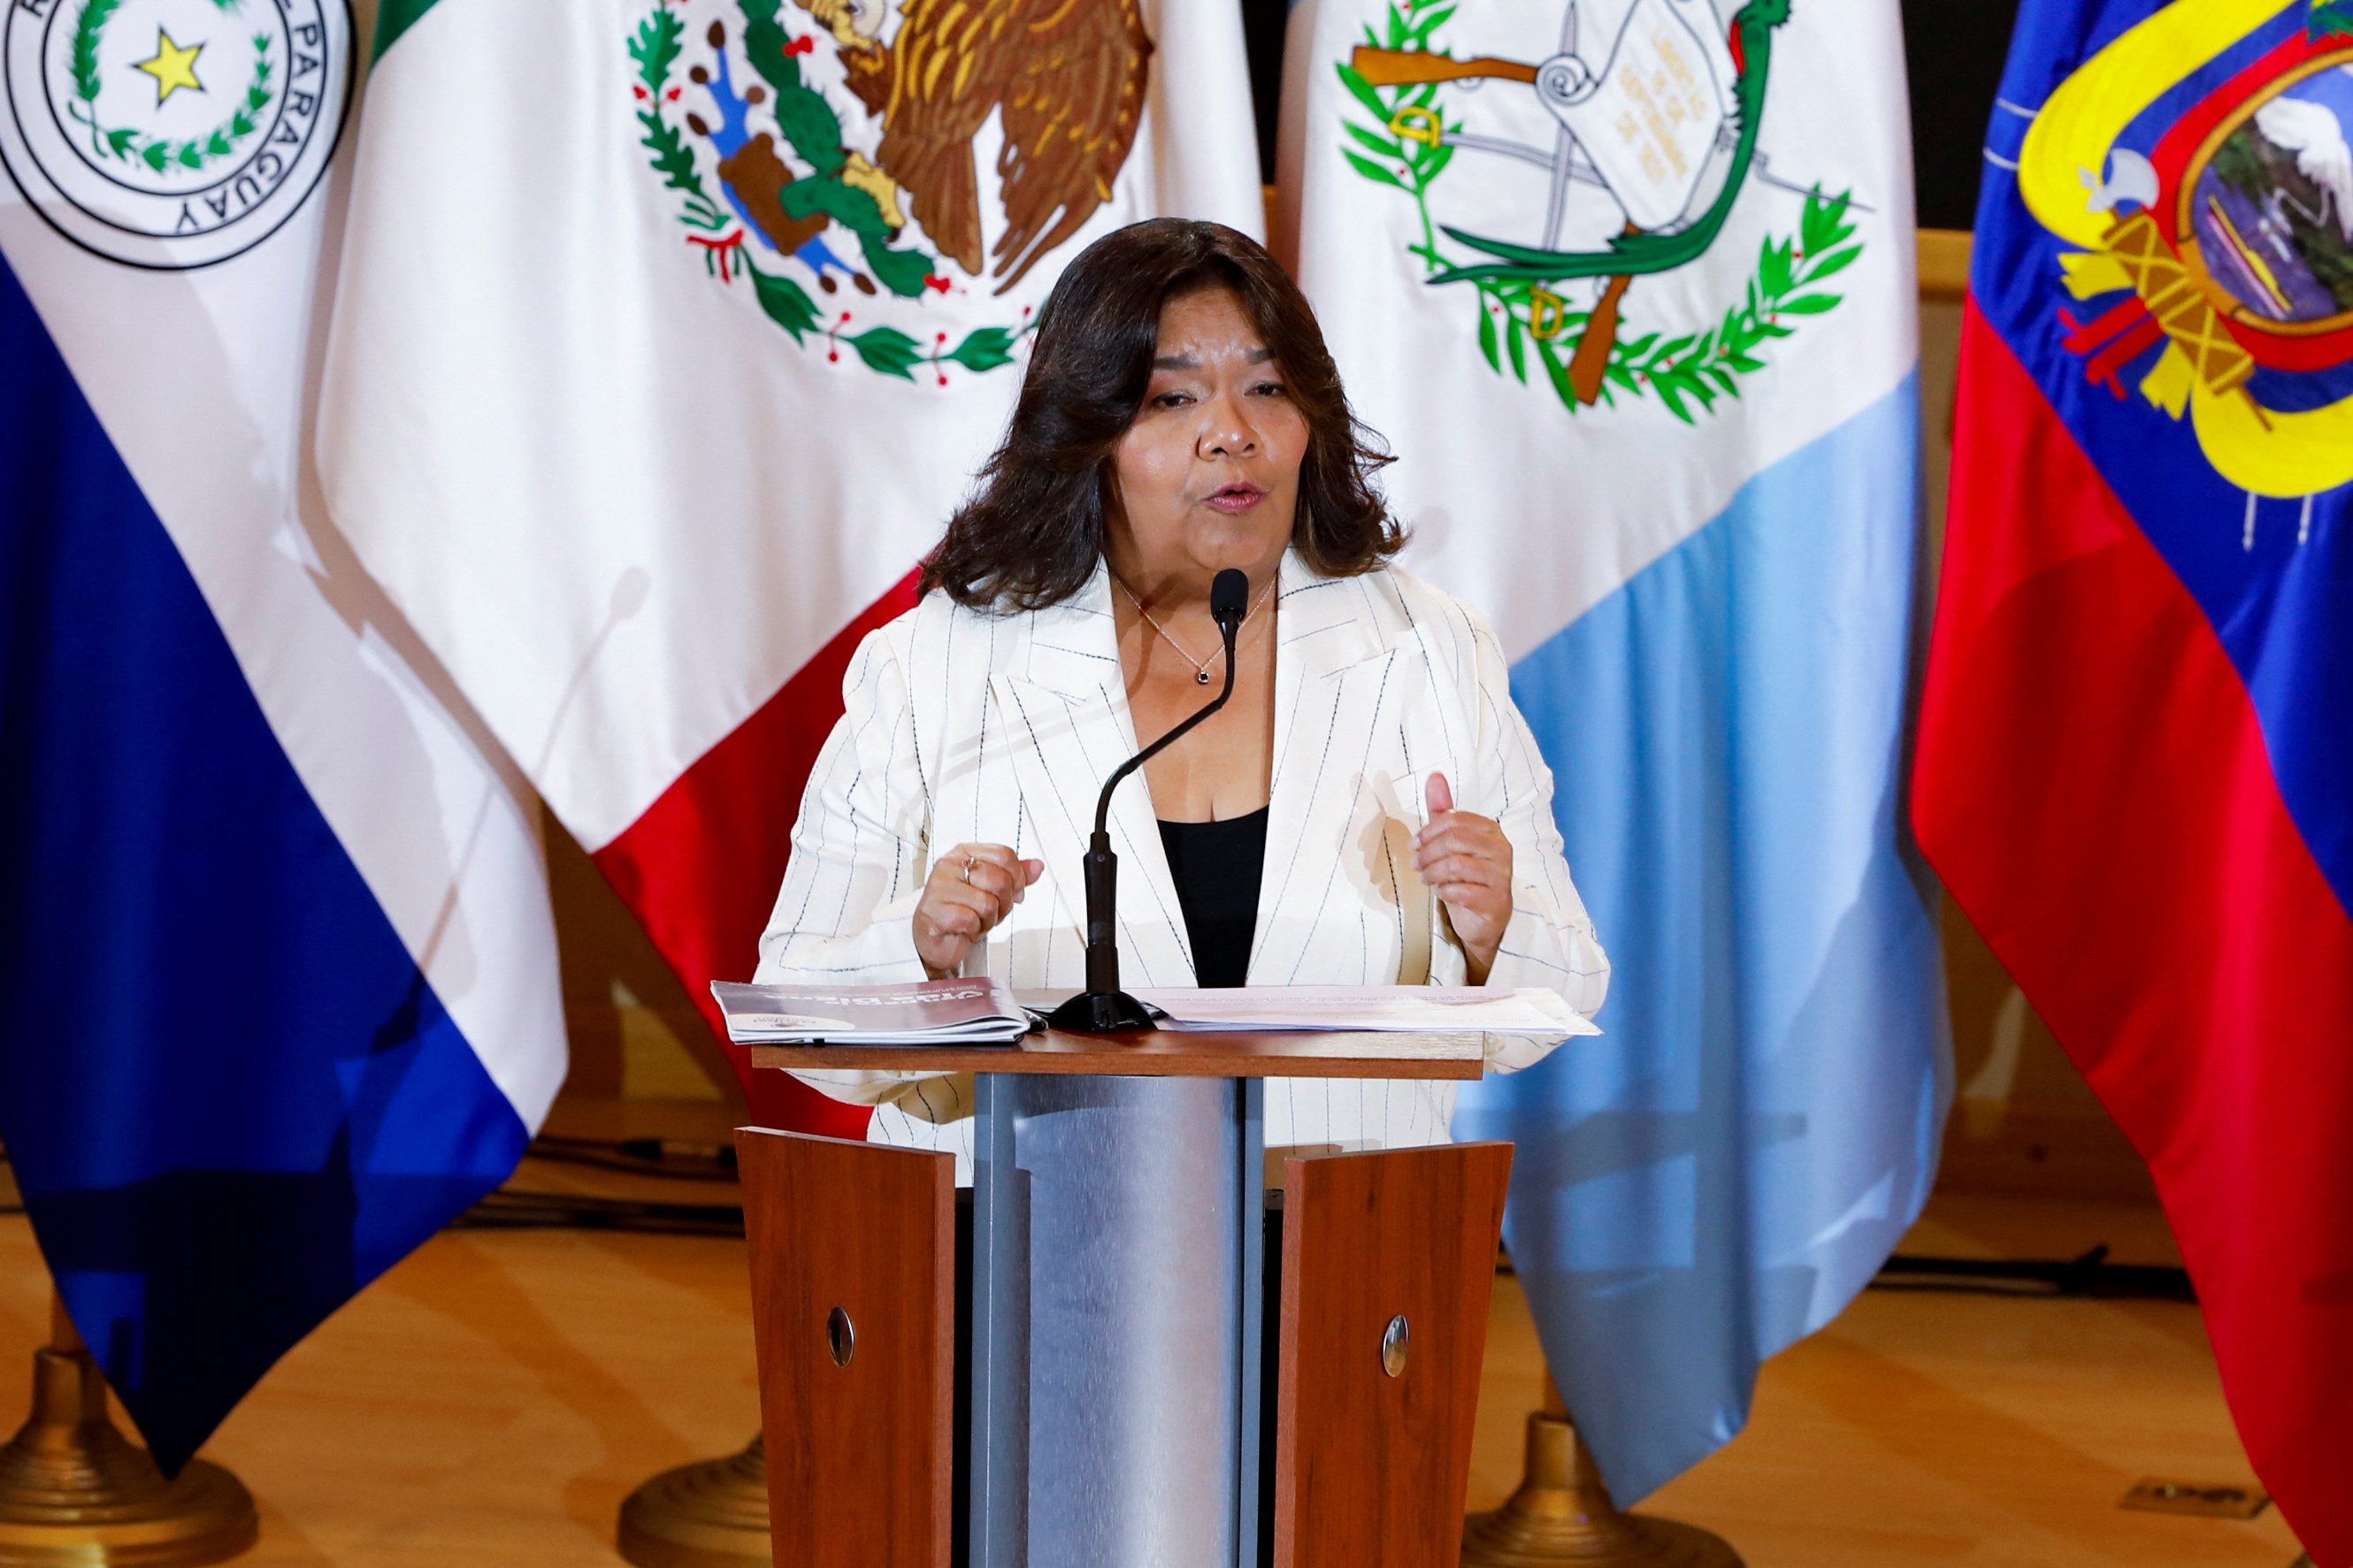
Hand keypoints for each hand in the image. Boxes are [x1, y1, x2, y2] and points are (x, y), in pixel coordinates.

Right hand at [914, 844, 1042, 978]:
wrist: (934, 939)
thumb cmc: (962, 910)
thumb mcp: (992, 889)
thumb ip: (1014, 876)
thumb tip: (1037, 866)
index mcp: (964, 853)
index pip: (1005, 855)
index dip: (1017, 878)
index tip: (1013, 891)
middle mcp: (949, 865)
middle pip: (999, 880)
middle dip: (1004, 903)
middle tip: (992, 912)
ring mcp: (940, 887)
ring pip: (988, 902)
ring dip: (989, 919)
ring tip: (976, 920)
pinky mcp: (935, 912)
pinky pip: (971, 920)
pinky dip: (975, 930)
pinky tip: (965, 928)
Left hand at [1414, 772, 1512, 983]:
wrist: (1485, 919)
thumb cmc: (1467, 876)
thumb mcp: (1452, 842)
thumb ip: (1443, 811)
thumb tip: (1434, 776)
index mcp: (1491, 831)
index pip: (1455, 821)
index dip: (1428, 831)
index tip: (1414, 845)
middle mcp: (1501, 851)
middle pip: (1454, 841)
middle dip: (1428, 853)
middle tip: (1416, 864)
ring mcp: (1501, 877)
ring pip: (1456, 865)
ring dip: (1432, 872)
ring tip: (1424, 878)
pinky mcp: (1496, 902)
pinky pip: (1462, 891)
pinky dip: (1445, 891)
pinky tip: (1441, 892)